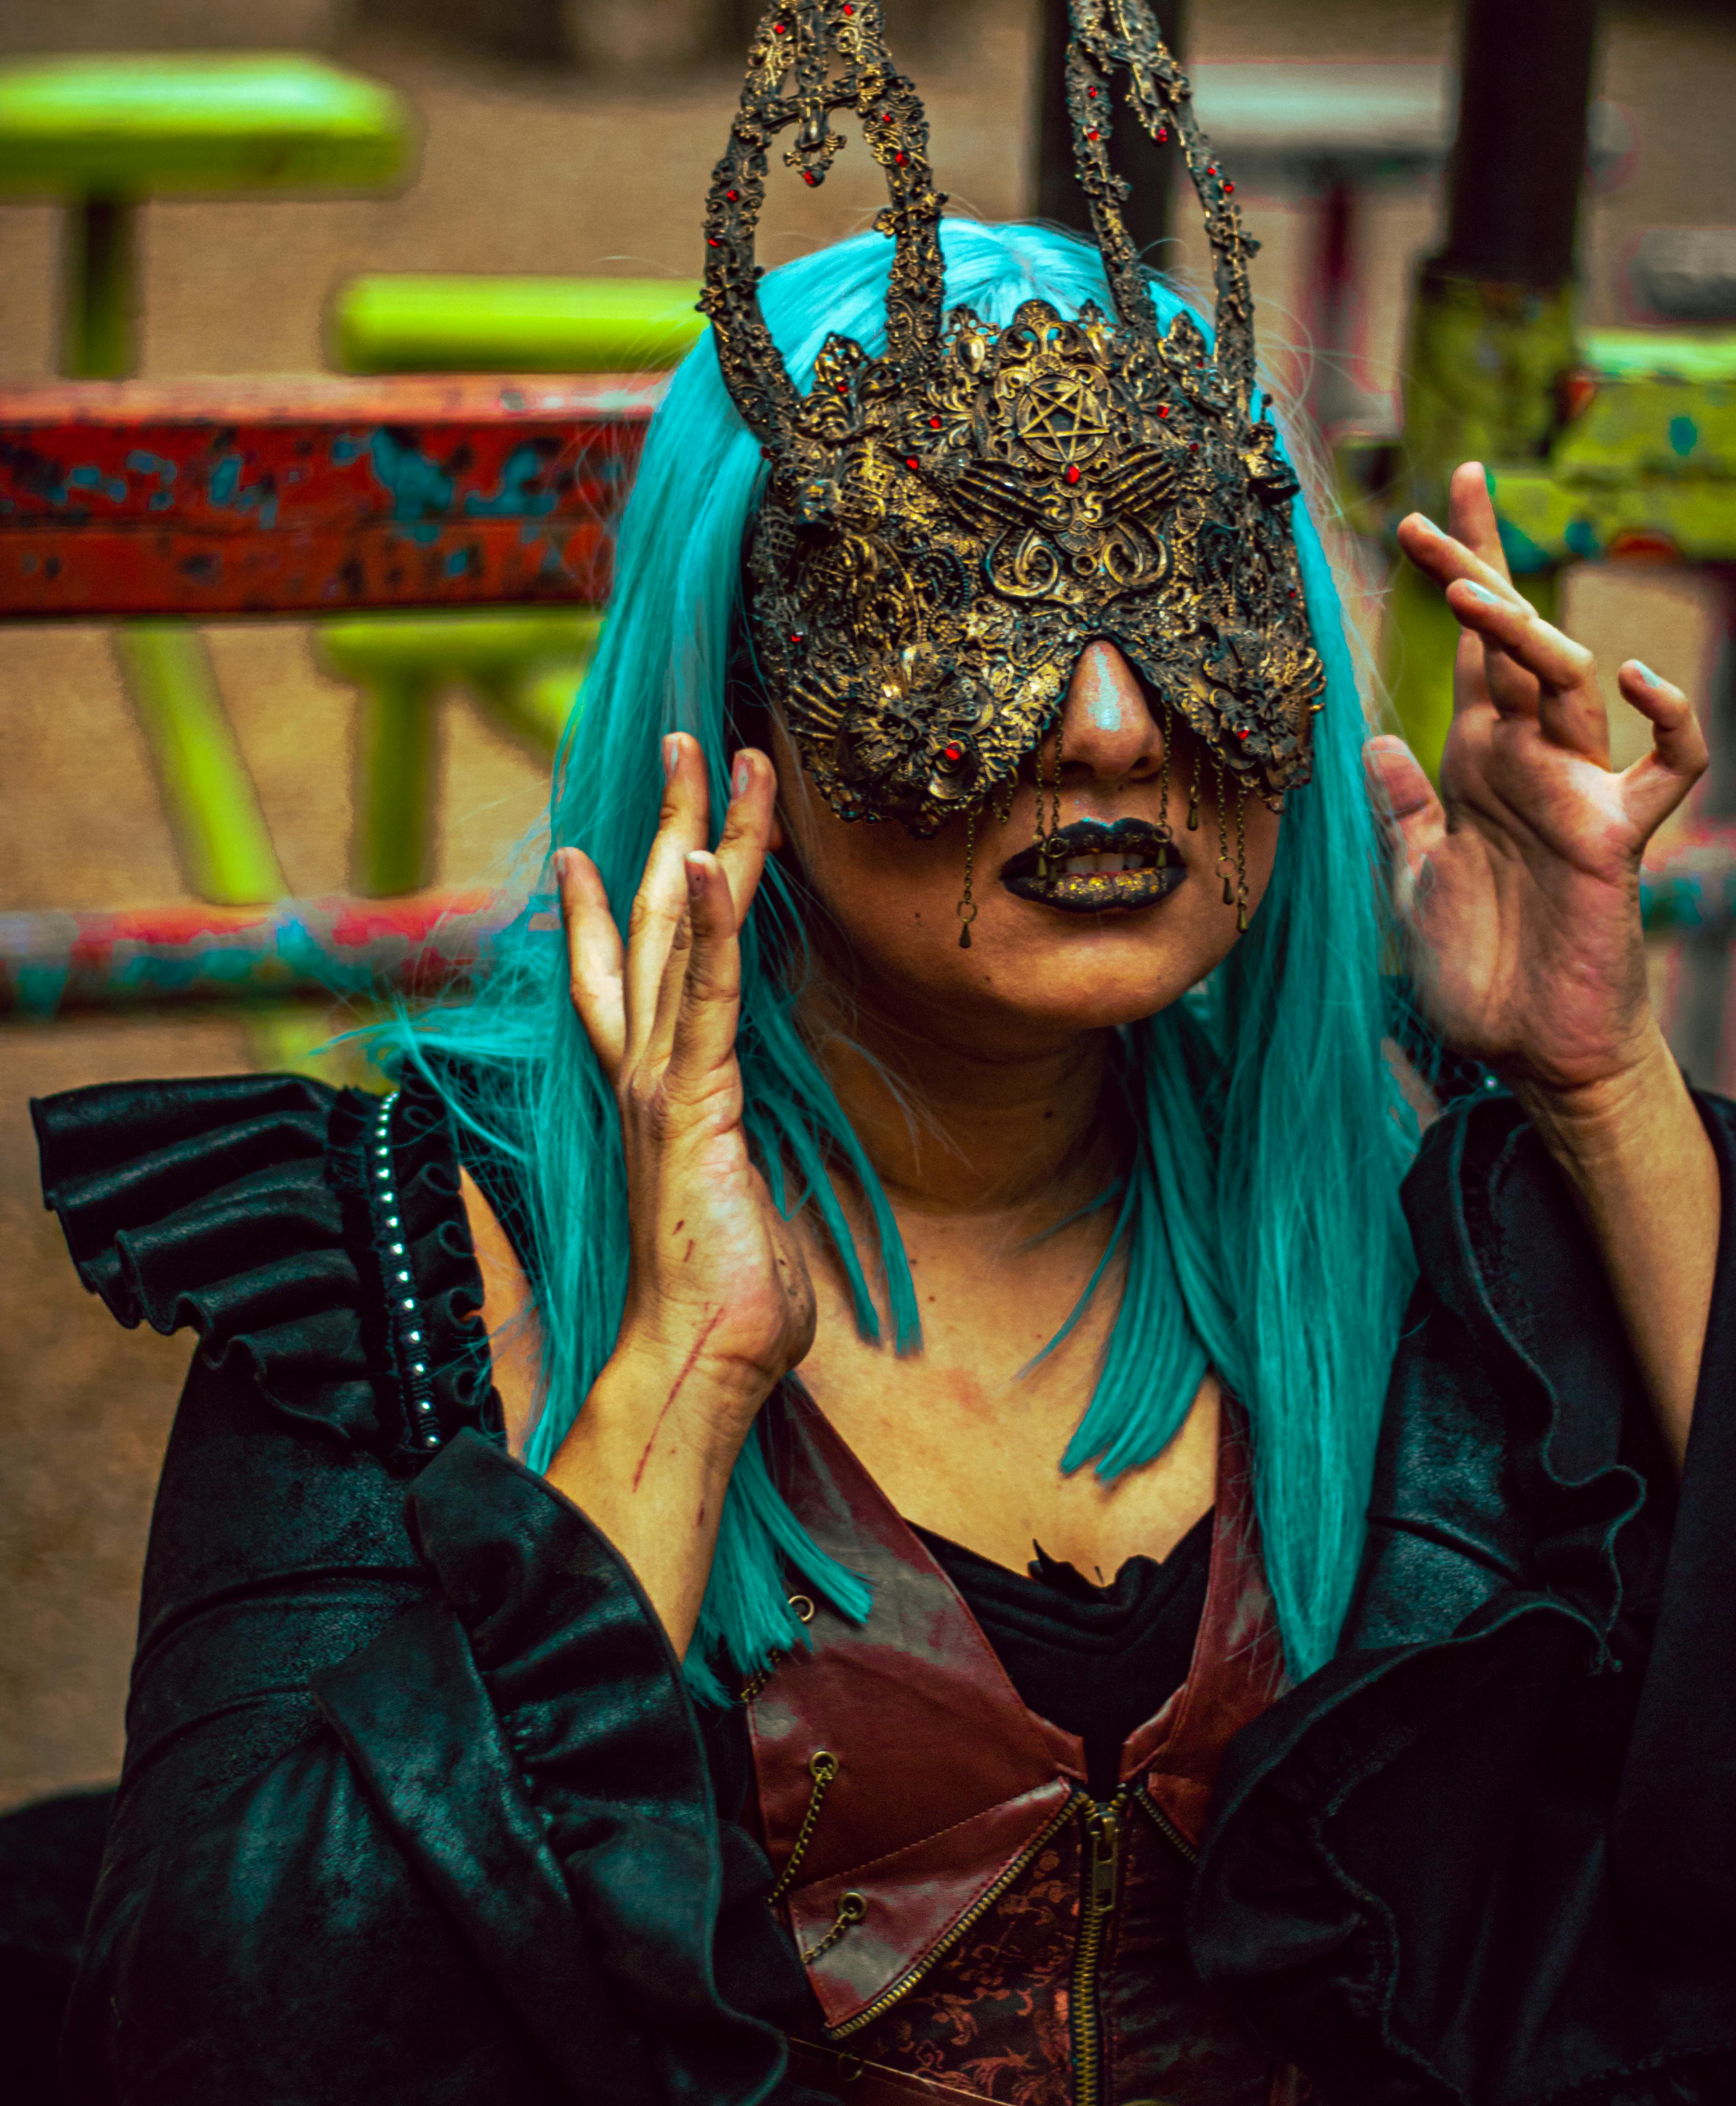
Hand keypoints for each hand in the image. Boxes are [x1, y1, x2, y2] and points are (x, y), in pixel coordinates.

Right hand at [546, 737, 813, 1646]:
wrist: (698, 1368)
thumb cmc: (728, 1303)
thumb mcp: (739, 1206)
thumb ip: (740, 1167)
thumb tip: (753, 1172)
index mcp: (656, 1090)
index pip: (631, 973)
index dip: (621, 901)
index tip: (612, 840)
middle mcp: (643, 1070)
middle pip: (654, 919)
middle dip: (672, 821)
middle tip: (689, 737)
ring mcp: (660, 1082)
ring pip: (680, 930)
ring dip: (702, 835)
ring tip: (719, 752)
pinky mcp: (691, 1103)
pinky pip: (704, 994)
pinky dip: (713, 922)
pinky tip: (716, 858)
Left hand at [1373, 461, 1708, 1096]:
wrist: (1529, 1052)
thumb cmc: (1478, 972)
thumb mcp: (1413, 884)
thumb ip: (1401, 814)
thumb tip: (1376, 742)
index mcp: (1477, 762)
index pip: (1468, 651)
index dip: (1456, 575)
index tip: (1422, 507)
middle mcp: (1528, 761)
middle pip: (1512, 640)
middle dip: (1477, 569)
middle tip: (1432, 507)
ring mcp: (1578, 791)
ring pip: (1570, 682)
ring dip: (1526, 633)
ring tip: (1475, 596)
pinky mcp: (1618, 836)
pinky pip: (1669, 764)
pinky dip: (1670, 719)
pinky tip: (1641, 681)